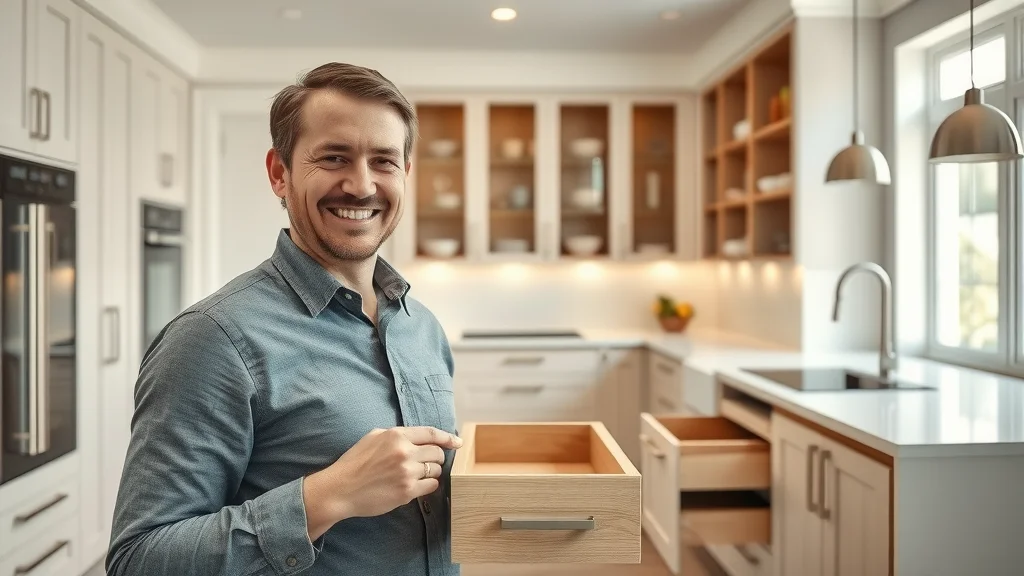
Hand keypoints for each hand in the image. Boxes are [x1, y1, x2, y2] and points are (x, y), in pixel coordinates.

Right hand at [302, 426, 462, 537]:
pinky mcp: (407, 491)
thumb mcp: (373, 437)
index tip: (457, 443)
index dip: (448, 437)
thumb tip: (418, 437)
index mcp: (396, 435)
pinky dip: (427, 485)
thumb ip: (396, 434)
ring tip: (416, 475)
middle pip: (437, 453)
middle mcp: (405, 452)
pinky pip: (431, 486)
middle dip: (436, 458)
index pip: (431, 433)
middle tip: (427, 463)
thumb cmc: (355, 462)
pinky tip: (415, 485)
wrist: (341, 489)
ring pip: (435, 470)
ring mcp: (407, 472)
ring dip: (431, 472)